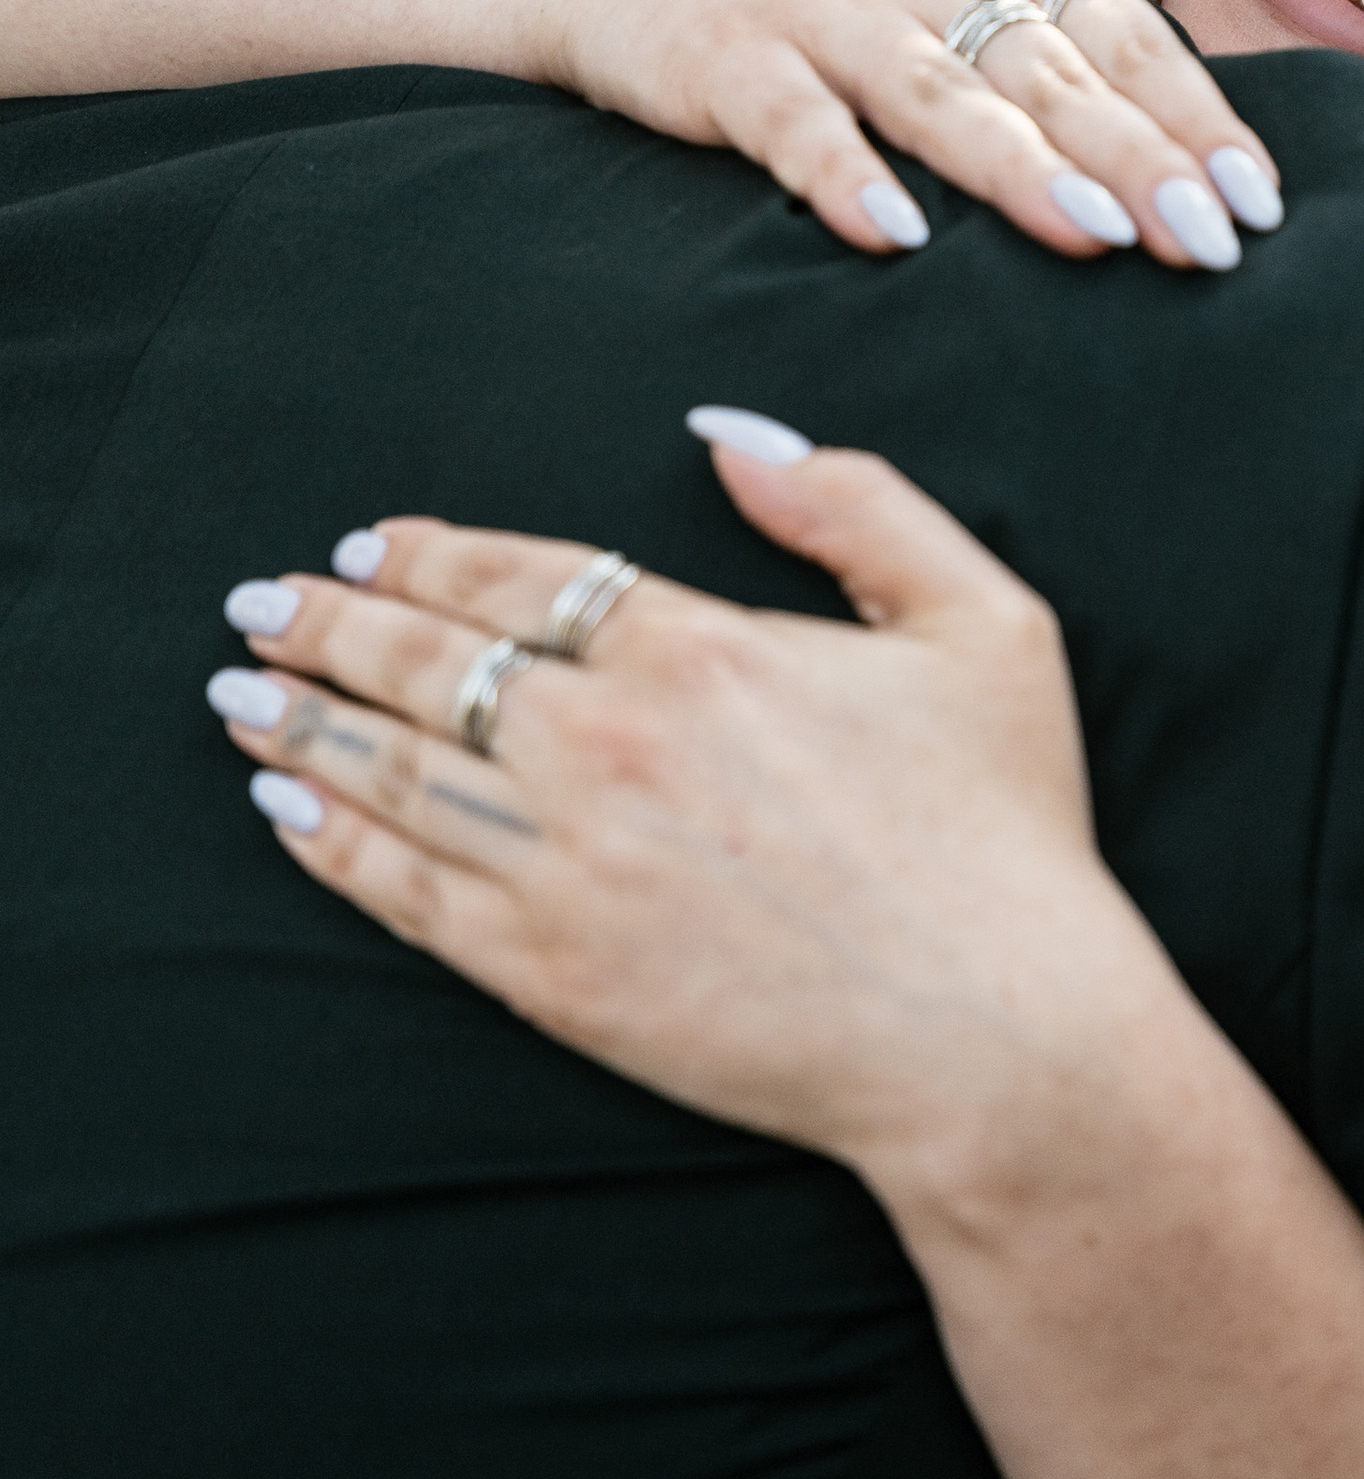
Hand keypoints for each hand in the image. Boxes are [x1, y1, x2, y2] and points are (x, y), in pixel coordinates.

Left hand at [207, 429, 1173, 1203]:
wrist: (996, 1040)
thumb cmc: (1007, 835)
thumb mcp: (985, 624)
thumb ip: (859, 506)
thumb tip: (730, 438)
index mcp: (701, 649)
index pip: (518, 577)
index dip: (426, 556)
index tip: (369, 546)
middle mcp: (610, 746)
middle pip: (428, 662)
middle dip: (328, 623)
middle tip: (262, 603)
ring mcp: (568, 865)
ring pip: (394, 772)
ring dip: (304, 721)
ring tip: (241, 691)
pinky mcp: (552, 974)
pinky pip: (406, 892)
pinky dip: (333, 844)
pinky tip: (287, 810)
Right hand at [544, 0, 1283, 269]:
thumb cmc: (840, 10)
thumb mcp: (963, 18)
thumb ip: (1064, 79)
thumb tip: (1196, 183)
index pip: (1128, 46)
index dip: (1197, 124)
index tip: (1258, 208)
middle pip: (1055, 78)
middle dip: (1139, 161)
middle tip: (1209, 242)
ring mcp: (832, 17)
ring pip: (943, 95)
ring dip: (1020, 165)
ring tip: (1091, 232)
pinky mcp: (734, 61)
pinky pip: (798, 124)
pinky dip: (844, 176)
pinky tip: (890, 236)